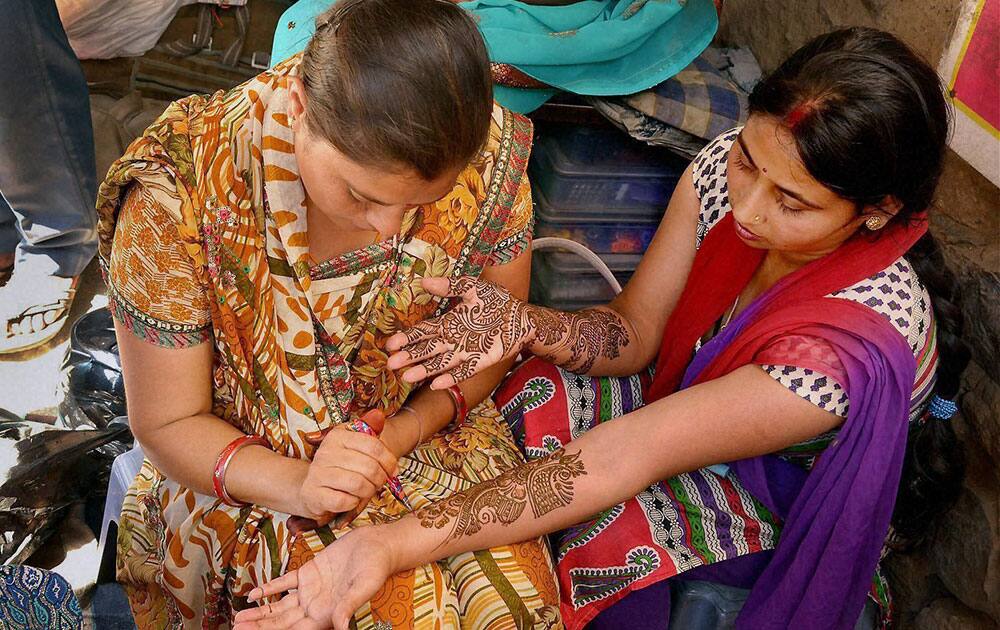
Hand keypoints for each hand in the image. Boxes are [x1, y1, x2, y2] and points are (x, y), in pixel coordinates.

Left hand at [232, 526, 396, 629]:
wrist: (378, 543)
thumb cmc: (376, 566)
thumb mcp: (364, 586)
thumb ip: (349, 605)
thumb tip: (341, 626)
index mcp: (327, 614)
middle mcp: (316, 606)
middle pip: (282, 622)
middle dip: (260, 626)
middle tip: (237, 628)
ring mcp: (311, 590)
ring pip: (280, 606)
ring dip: (260, 612)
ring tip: (239, 618)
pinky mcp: (309, 572)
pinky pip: (285, 584)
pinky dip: (269, 589)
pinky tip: (253, 595)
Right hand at [295, 410, 397, 527]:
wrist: (310, 488)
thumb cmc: (339, 467)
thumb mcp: (353, 445)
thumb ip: (368, 430)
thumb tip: (378, 415)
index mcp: (337, 436)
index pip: (373, 445)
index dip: (389, 461)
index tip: (392, 471)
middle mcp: (325, 452)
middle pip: (369, 467)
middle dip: (380, 479)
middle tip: (379, 484)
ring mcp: (317, 474)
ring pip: (358, 484)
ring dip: (368, 491)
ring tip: (367, 491)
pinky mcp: (314, 495)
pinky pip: (344, 501)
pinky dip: (353, 503)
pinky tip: (351, 500)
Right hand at [385, 277, 531, 388]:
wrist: (522, 317)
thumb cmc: (497, 302)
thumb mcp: (473, 288)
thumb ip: (450, 286)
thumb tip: (424, 281)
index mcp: (448, 323)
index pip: (423, 332)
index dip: (407, 338)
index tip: (391, 344)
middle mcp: (453, 340)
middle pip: (427, 350)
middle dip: (409, 356)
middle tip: (391, 363)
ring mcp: (466, 352)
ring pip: (440, 363)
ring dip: (424, 369)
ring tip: (406, 376)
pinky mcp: (481, 361)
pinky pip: (464, 372)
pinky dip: (451, 378)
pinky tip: (436, 384)